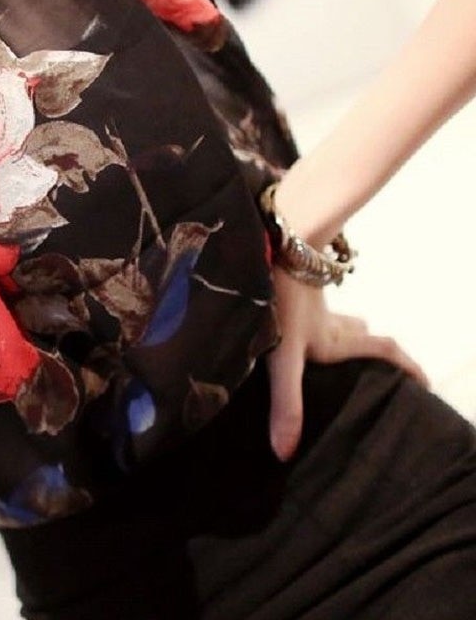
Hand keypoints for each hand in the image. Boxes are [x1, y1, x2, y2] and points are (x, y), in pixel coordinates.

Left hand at [266, 267, 428, 461]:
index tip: (426, 383)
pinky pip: (313, 307)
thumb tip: (286, 453)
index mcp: (337, 340)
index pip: (384, 351)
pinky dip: (316, 320)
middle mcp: (330, 322)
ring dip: (345, 333)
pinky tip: (293, 326)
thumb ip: (287, 402)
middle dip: (372, 353)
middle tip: (374, 371)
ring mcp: (312, 303)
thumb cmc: (283, 301)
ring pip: (339, 320)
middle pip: (363, 336)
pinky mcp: (292, 287)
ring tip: (337, 353)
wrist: (271, 244)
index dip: (407, 367)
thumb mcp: (285, 356)